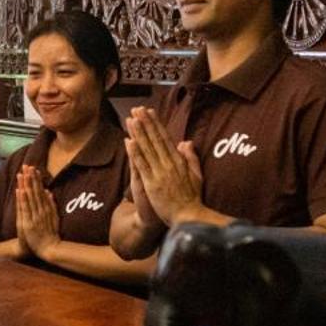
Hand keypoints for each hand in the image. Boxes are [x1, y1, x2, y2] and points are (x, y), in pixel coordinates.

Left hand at [14, 167, 59, 258]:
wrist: (49, 248)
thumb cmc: (51, 233)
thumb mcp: (55, 217)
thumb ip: (52, 204)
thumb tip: (49, 191)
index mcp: (47, 208)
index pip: (40, 190)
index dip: (37, 179)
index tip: (34, 168)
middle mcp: (41, 210)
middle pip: (35, 191)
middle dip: (31, 178)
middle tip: (27, 166)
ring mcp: (35, 216)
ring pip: (29, 198)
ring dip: (26, 185)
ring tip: (22, 174)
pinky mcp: (28, 223)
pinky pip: (25, 209)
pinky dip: (23, 199)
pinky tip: (20, 190)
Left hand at [125, 107, 203, 226]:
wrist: (189, 217)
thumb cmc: (192, 198)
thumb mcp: (197, 175)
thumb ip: (191, 157)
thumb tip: (186, 141)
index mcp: (178, 161)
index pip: (165, 138)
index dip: (156, 124)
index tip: (149, 112)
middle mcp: (169, 164)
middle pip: (155, 140)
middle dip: (146, 123)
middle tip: (137, 109)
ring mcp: (160, 173)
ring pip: (147, 149)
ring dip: (139, 133)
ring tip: (131, 119)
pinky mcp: (152, 184)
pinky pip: (142, 165)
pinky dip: (135, 153)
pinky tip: (129, 142)